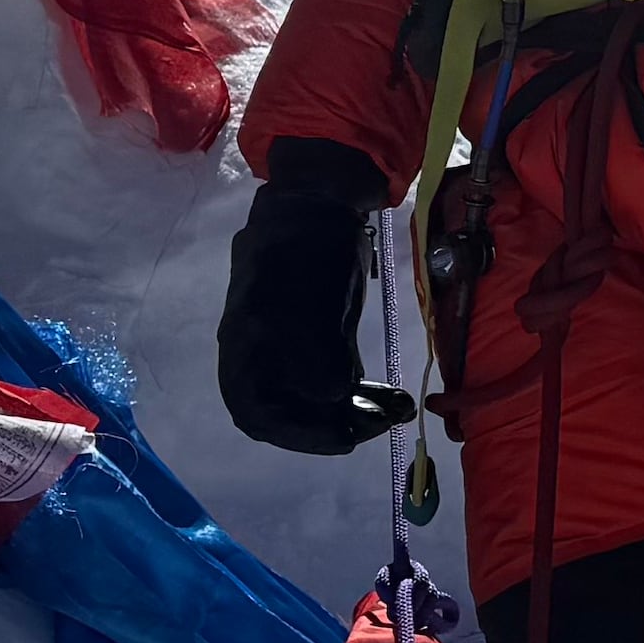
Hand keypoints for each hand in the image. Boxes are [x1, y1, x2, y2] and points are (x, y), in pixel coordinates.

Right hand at [218, 142, 418, 454]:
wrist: (322, 202)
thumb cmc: (306, 248)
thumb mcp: (305, 297)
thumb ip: (314, 350)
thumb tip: (331, 395)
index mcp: (243, 349)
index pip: (256, 412)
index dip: (297, 434)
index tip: (343, 440)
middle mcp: (264, 357)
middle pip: (293, 412)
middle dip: (337, 425)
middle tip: (383, 423)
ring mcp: (295, 350)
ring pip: (322, 401)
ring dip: (360, 412)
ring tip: (400, 409)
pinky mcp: (323, 340)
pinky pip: (341, 380)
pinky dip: (368, 394)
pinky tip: (397, 397)